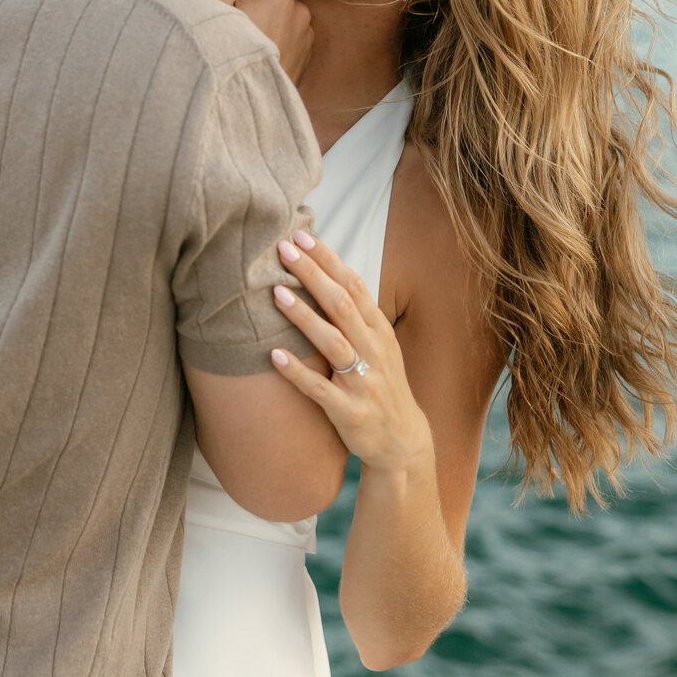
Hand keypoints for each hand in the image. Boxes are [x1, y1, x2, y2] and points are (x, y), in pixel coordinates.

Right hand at [205, 0, 313, 82]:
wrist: (239, 110)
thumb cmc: (220, 55)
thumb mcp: (214, 5)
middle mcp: (298, 6)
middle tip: (216, 21)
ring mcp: (305, 31)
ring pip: (271, 10)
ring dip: (253, 17)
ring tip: (233, 40)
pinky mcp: (306, 52)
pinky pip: (283, 31)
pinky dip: (268, 35)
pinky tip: (249, 51)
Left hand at [268, 231, 434, 474]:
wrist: (402, 442)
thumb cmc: (381, 385)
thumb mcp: (378, 345)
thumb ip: (355, 314)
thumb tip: (323, 273)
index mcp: (379, 330)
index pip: (353, 284)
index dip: (327, 259)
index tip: (301, 235)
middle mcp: (374, 351)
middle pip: (342, 305)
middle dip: (312, 275)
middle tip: (283, 249)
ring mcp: (363, 382)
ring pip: (332, 342)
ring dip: (304, 317)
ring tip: (275, 294)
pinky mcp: (350, 412)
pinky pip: (320, 390)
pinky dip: (297, 372)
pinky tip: (273, 356)